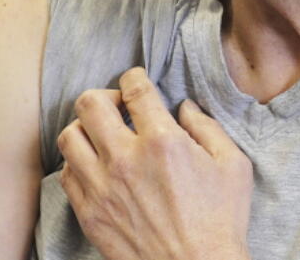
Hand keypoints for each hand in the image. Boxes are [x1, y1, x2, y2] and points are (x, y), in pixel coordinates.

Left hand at [58, 67, 252, 259]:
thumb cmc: (220, 223)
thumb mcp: (233, 166)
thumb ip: (207, 127)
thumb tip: (184, 106)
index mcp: (162, 143)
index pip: (134, 90)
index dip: (134, 78)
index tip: (136, 81)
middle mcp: (125, 160)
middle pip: (90, 103)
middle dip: (104, 95)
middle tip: (117, 106)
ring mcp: (102, 189)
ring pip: (69, 136)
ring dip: (85, 128)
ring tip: (101, 135)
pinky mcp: (90, 215)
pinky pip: (67, 174)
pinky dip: (77, 163)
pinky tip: (96, 167)